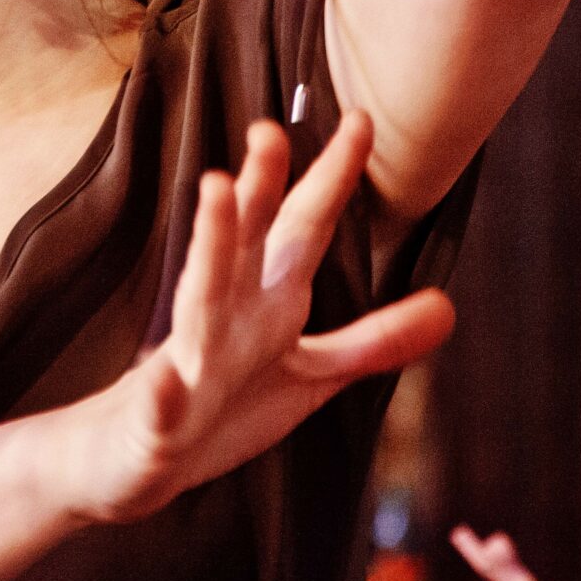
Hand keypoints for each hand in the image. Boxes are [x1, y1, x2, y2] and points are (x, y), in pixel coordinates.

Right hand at [51, 113, 454, 527]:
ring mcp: (187, 364)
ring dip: (210, 244)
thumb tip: (448, 306)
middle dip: (260, 187)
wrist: (132, 461)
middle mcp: (225, 316)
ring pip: (198, 298)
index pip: (301, 230)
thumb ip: (373, 341)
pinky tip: (163, 381)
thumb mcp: (309, 375)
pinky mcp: (157, 422)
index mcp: (264, 303)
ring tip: (215, 187)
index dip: (331, 179)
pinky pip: (159, 407)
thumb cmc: (221, 407)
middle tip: (272, 129)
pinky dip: (161, 393)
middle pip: (247, 243)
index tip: (361, 119)